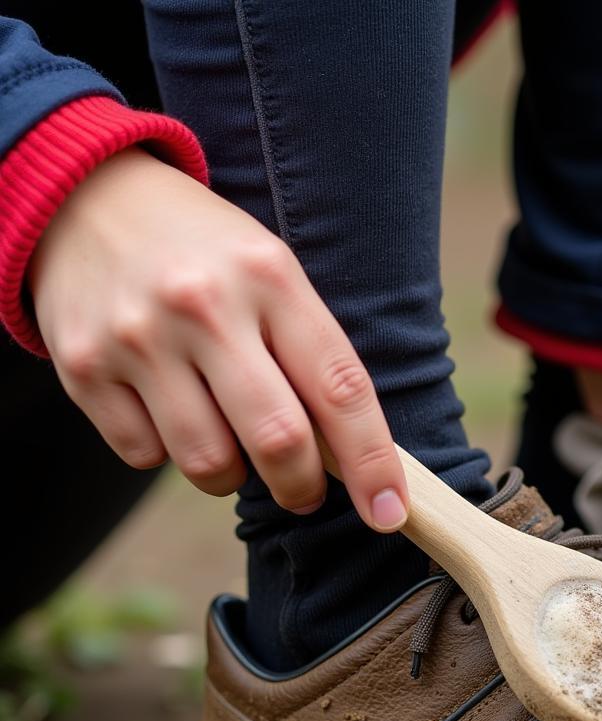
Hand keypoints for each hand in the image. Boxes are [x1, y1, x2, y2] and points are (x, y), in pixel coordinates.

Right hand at [29, 147, 406, 529]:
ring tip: (228, 440)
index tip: (389, 512)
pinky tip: (169, 411)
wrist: (86, 197)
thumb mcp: (272, 273)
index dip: (372, 462)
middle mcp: (204, 305)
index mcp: (271, 276)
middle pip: (278, 439)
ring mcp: (139, 337)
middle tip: (304, 493)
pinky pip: (145, 456)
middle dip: (301, 487)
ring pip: (209, 463)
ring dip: (231, 476)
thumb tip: (348, 459)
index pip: (341, 388)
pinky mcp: (83, 367)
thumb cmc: (207, 254)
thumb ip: (310, 355)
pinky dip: (167, 453)